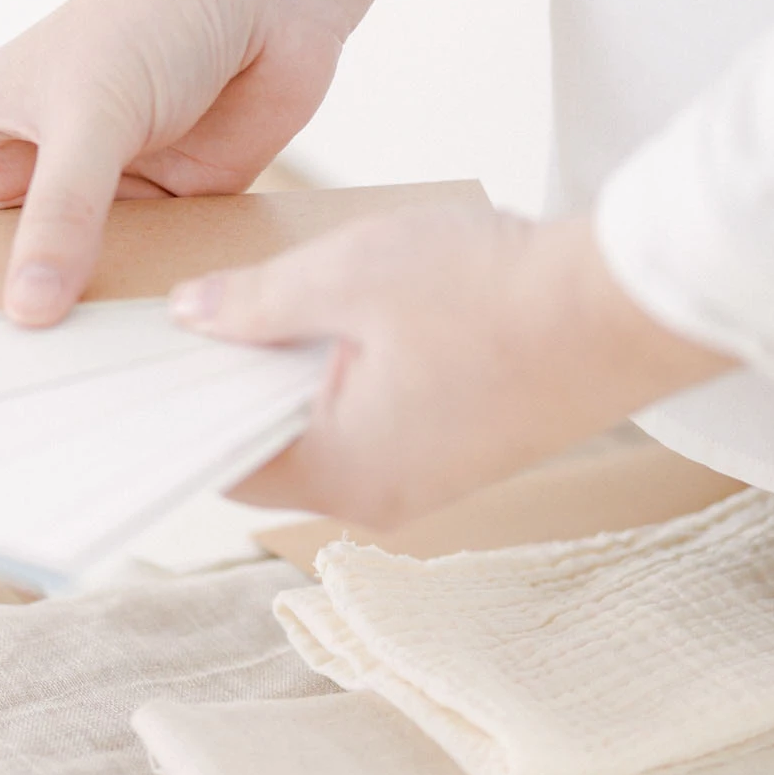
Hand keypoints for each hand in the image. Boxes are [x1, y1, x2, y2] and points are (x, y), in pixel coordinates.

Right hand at [0, 0, 463, 322]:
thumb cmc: (156, 10)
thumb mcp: (92, 111)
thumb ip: (62, 213)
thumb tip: (27, 310)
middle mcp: (32, 170)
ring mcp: (101, 194)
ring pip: (64, 280)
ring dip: (63, 324)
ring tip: (46, 400)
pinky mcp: (171, 212)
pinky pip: (139, 276)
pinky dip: (135, 311)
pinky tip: (133, 359)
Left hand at [169, 203, 732, 526]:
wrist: (624, 305)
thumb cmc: (490, 291)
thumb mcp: (347, 275)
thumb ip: (254, 304)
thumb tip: (189, 318)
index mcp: (341, 473)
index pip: (223, 460)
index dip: (182, 408)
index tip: (149, 361)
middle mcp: (381, 499)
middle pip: (274, 448)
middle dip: (241, 384)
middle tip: (205, 314)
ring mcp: (430, 482)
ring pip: (331, 432)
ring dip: (303, 375)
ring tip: (283, 301)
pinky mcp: (468, 454)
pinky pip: (382, 424)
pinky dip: (356, 378)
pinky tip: (359, 317)